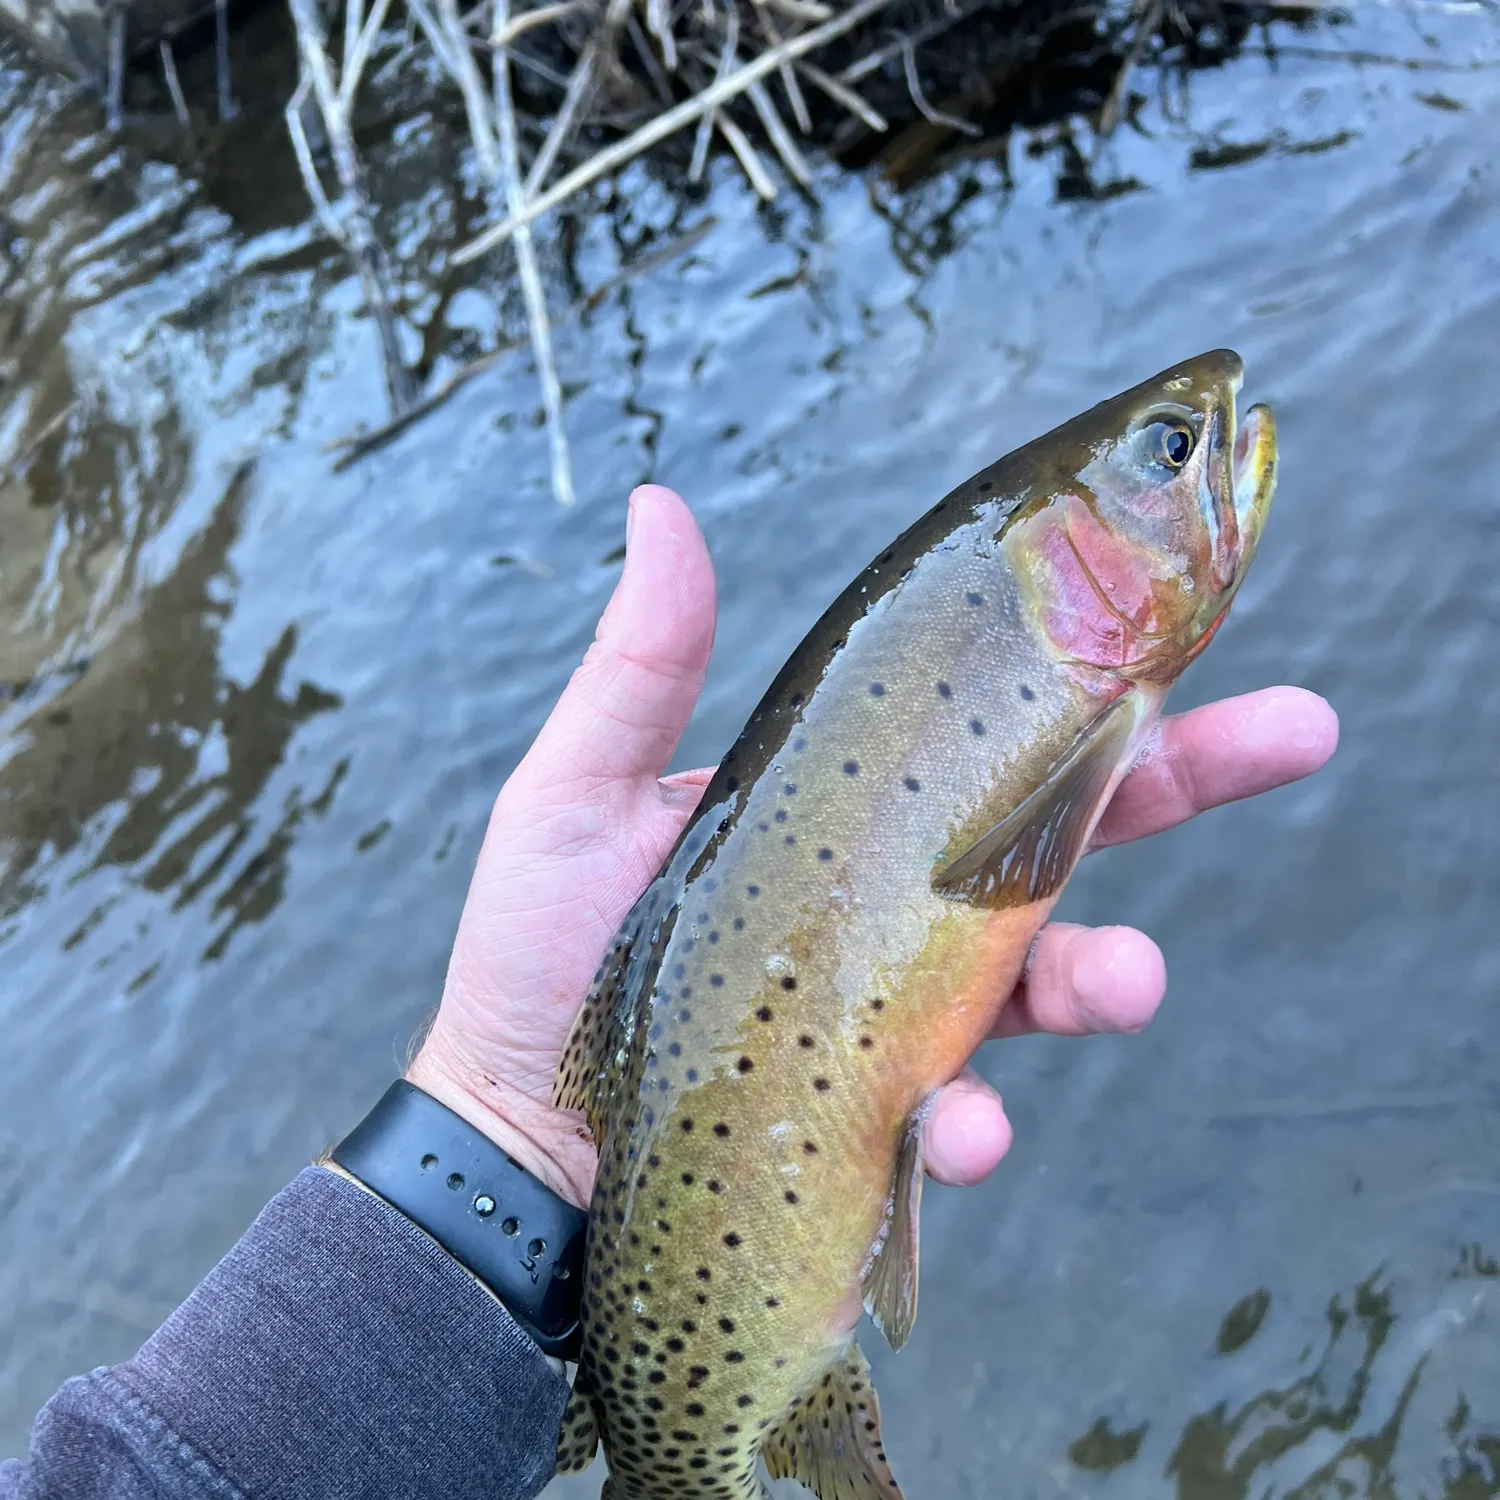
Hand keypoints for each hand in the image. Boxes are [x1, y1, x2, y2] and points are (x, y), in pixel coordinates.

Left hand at [408, 486, 1337, 1209]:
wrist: (516, 1133)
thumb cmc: (540, 950)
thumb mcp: (580, 792)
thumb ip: (644, 668)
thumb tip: (661, 502)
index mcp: (847, 807)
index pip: (986, 731)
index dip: (1092, 681)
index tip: (1185, 621)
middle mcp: (893, 896)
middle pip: (1068, 829)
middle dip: (1187, 778)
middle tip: (1296, 728)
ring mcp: (904, 1006)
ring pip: (1049, 976)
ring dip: (1105, 976)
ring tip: (1125, 980)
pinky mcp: (892, 1109)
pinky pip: (973, 1112)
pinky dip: (979, 1121)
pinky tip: (956, 1123)